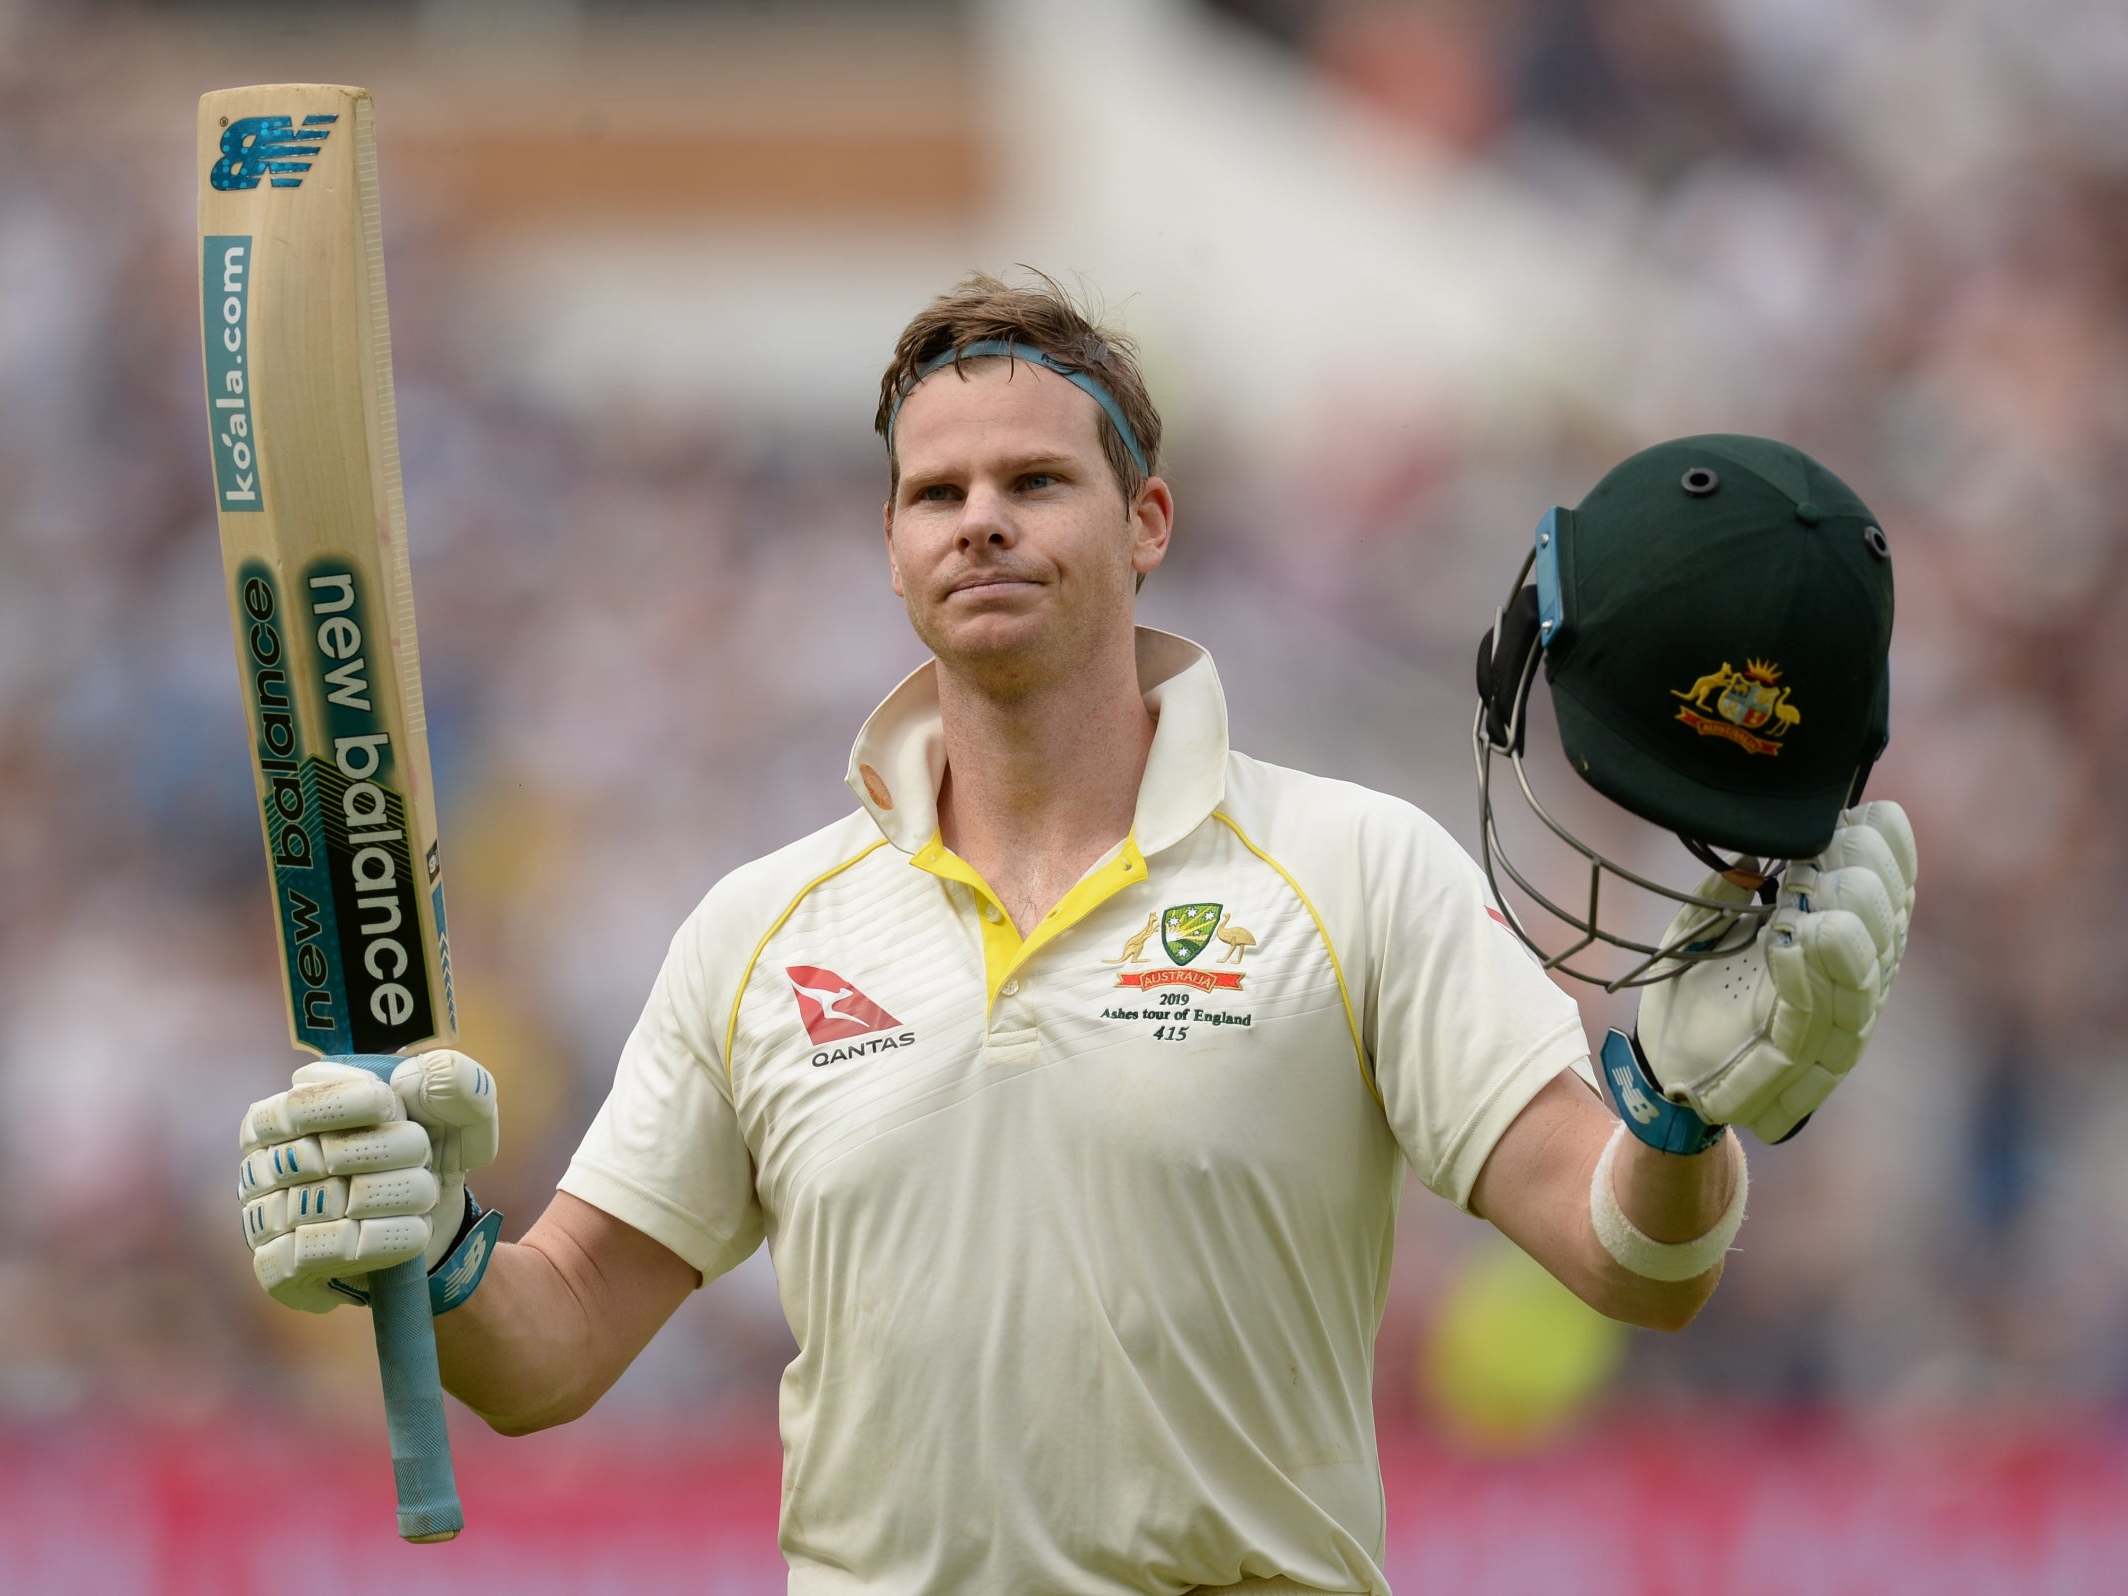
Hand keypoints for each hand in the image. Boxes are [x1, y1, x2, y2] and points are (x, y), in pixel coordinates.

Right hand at [238, 1050, 498, 1311]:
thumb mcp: (457, 1114)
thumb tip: (416, 1076)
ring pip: (329, 1204)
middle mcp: (261, 1167)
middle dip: (393, 1152)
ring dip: (398, 1196)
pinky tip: (412, 1232)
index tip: (390, 1107)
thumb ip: (453, 1082)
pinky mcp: (277, 1269)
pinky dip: (382, 1240)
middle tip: (423, 1161)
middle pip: (323, 1155)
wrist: (432, 1228)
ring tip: (423, 1196)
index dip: (347, 1102)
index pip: (297, 1105)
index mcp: (283, 1116)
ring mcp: (262, 1220)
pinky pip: (321, 1253)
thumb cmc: (428, 1157)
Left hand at [1636, 801, 1916, 1142]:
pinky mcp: (1802, 1056)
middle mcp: (1860, 978)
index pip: (1894, 886)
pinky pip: (1818, 1012)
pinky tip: (1794, 940)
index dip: (1886, 848)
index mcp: (1851, 937)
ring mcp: (1839, 1022)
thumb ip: (1735, 884)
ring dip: (1845, 918)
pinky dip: (1808, 972)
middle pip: (1890, 920)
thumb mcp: (1711, 921)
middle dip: (1862, 873)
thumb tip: (1757, 844)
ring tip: (1811, 889)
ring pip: (1869, 966)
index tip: (1858, 814)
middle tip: (1823, 849)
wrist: (1667, 1061)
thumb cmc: (1700, 987)